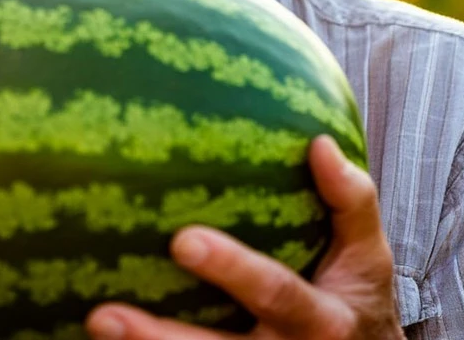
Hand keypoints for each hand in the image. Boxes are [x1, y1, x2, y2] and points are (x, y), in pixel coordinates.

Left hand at [85, 135, 402, 339]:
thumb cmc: (355, 299)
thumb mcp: (368, 256)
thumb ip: (350, 201)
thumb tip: (319, 143)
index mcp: (320, 321)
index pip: (274, 294)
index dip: (233, 270)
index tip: (183, 240)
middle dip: (161, 339)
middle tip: (104, 314)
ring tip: (95, 322)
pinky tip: (95, 334)